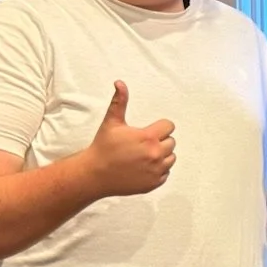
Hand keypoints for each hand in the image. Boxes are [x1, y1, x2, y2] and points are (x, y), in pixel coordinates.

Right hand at [82, 81, 176, 196]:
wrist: (95, 174)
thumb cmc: (103, 147)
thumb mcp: (112, 122)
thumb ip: (120, 101)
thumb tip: (120, 82)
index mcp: (149, 137)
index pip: (169, 126)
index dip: (159, 127)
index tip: (147, 131)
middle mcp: (156, 154)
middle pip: (171, 142)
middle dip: (160, 141)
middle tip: (143, 144)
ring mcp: (156, 170)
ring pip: (171, 158)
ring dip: (161, 155)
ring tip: (143, 155)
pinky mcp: (154, 183)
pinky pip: (165, 173)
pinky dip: (158, 170)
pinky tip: (143, 167)